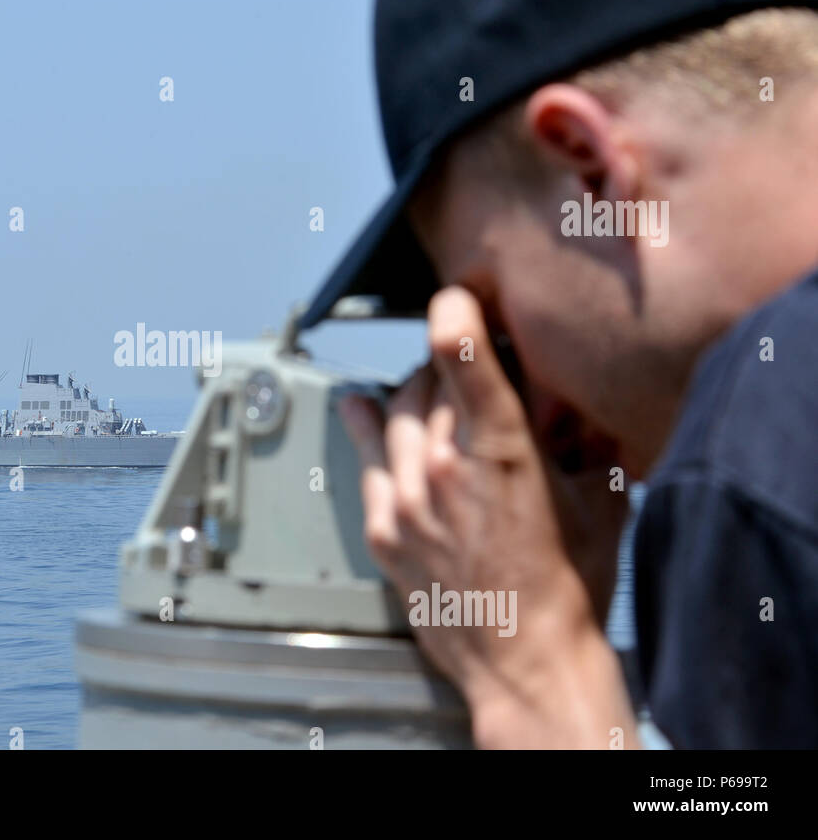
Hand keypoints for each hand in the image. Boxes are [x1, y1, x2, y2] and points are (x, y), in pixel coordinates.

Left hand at [338, 286, 636, 747]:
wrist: (525, 664)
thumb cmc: (569, 590)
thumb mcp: (598, 501)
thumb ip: (585, 441)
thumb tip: (579, 403)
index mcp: (502, 454)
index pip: (466, 361)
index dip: (456, 315)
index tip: (455, 295)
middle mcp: (443, 470)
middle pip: (427, 381)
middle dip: (448, 362)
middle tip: (469, 360)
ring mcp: (406, 501)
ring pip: (394, 414)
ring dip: (414, 393)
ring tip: (432, 389)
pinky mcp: (384, 531)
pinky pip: (366, 460)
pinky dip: (368, 427)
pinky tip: (361, 406)